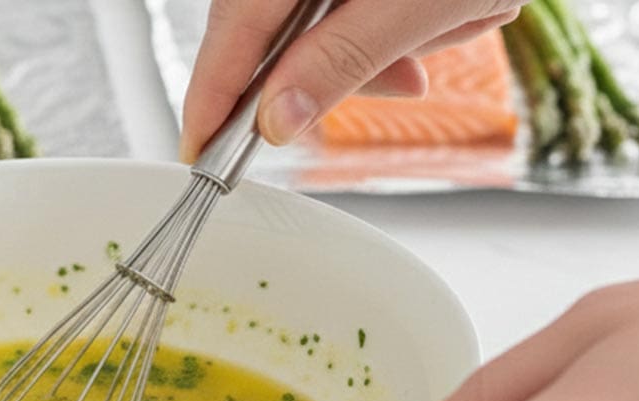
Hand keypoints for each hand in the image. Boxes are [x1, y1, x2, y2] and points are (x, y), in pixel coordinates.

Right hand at [180, 0, 524, 160]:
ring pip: (311, 22)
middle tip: (387, 84)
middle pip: (268, 27)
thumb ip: (345, 58)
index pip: (235, 26)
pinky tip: (436, 18)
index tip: (199, 148)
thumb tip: (277, 119)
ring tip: (439, 32)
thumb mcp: (425, 0)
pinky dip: (385, 24)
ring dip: (368, 46)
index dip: (213, 94)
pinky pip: (343, 8)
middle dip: (319, 69)